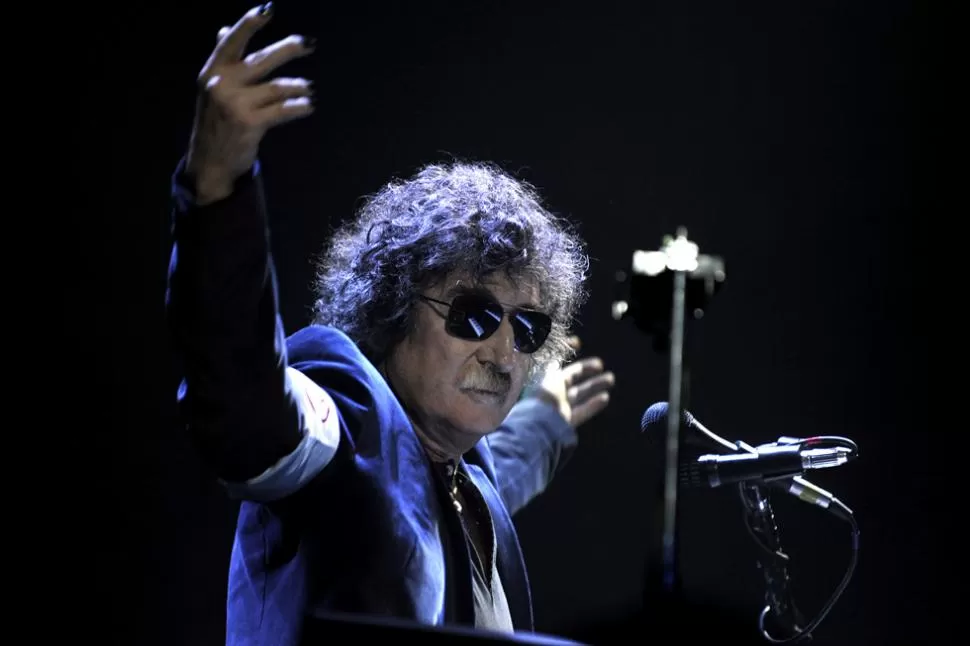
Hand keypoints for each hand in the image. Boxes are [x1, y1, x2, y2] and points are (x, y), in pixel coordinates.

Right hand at [185, 3, 314, 203]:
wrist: (210, 161)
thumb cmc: (216, 121)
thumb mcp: (213, 88)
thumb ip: (223, 60)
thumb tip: (224, 29)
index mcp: (213, 71)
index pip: (232, 41)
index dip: (249, 24)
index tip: (268, 9)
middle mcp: (222, 84)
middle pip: (262, 59)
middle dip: (288, 49)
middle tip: (309, 44)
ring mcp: (235, 104)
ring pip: (277, 87)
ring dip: (298, 87)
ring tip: (309, 90)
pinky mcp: (250, 123)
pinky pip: (282, 110)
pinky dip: (298, 107)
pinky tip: (307, 106)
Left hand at [534, 336, 614, 428]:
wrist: (538, 424)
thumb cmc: (543, 396)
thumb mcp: (550, 374)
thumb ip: (558, 359)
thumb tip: (567, 343)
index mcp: (543, 378)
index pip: (555, 361)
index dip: (566, 351)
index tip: (578, 342)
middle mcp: (551, 391)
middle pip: (571, 378)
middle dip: (586, 370)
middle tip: (601, 364)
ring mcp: (559, 407)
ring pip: (579, 394)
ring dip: (595, 385)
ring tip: (611, 378)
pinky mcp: (566, 421)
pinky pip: (581, 411)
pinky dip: (592, 405)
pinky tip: (605, 397)